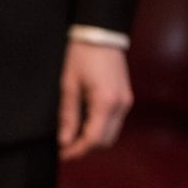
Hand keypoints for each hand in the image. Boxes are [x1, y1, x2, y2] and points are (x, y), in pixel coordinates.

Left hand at [58, 42, 133, 160]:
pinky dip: (100, 129)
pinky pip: (114, 122)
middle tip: (65, 148)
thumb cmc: (82, 54)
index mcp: (105, 102)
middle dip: (86, 148)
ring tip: (72, 137)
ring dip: (93, 140)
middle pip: (105, 141)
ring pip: (111, 133)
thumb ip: (68, 116)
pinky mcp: (125, 97)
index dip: (77, 151)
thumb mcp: (68, 85)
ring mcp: (126, 101)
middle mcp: (121, 104)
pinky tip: (84, 125)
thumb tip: (64, 141)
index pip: (93, 139)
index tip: (62, 155)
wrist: (101, 32)